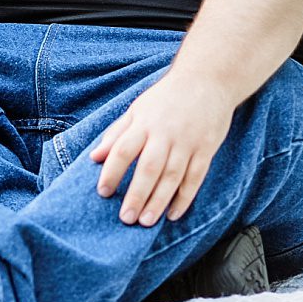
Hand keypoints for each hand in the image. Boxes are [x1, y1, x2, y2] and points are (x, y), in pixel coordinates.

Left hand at [87, 74, 236, 225]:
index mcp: (144, 122)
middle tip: (126, 218)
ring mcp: (188, 142)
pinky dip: (185, 198)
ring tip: (146, 222)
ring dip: (159, 201)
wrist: (207, 80)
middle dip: (137, 194)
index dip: (112, 172)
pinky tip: (173, 214)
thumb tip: (94, 157)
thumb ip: (116, 133)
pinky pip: (195, 178)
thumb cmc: (167, 97)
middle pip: (149, 167)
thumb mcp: (137, 109)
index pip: (123, 149)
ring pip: (172, 176)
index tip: (103, 192)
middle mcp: (165, 133)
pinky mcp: (206, 149)